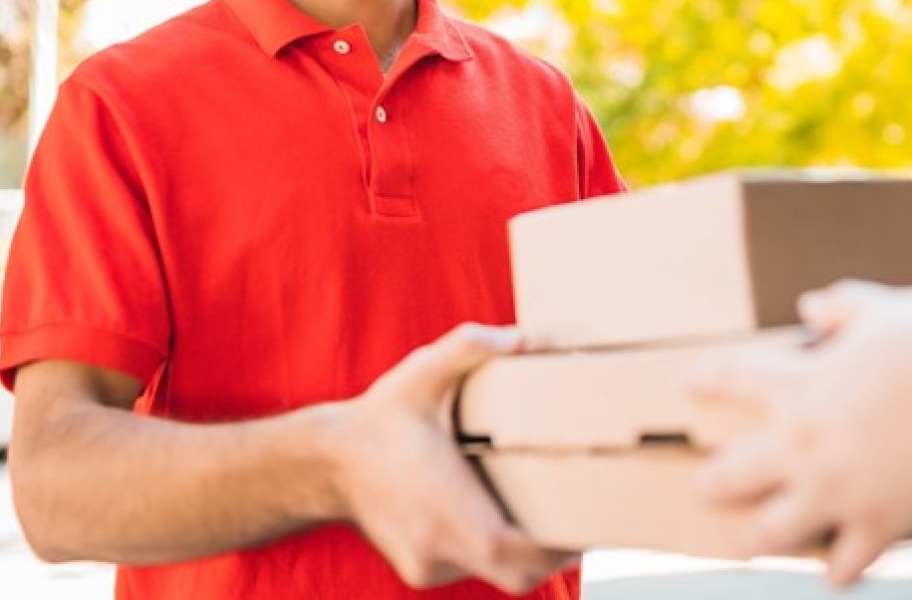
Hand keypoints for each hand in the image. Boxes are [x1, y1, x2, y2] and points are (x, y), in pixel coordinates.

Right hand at [323, 323, 575, 593]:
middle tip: (582, 521)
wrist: (325, 461)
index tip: (585, 526)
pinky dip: (495, 550)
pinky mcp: (420, 569)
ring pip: (495, 574)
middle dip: (553, 554)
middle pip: (516, 575)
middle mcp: (435, 547)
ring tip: (551, 511)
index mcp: (443, 506)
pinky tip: (505, 514)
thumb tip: (520, 336)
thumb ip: (468, 347)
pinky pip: (472, 568)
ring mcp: (426, 564)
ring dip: (524, 550)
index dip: (556, 547)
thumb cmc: (380, 418)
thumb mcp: (422, 373)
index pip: (513, 552)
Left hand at [688, 281, 911, 587]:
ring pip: (776, 528)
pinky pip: (849, 560)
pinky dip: (840, 571)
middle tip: (701, 487)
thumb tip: (811, 306)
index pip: (734, 381)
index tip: (684, 387)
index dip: (705, 383)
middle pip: (737, 470)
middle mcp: (806, 444)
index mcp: (801, 386)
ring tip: (743, 546)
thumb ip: (843, 307)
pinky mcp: (880, 524)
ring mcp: (839, 490)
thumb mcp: (885, 310)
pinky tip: (833, 578)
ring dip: (755, 539)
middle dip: (714, 481)